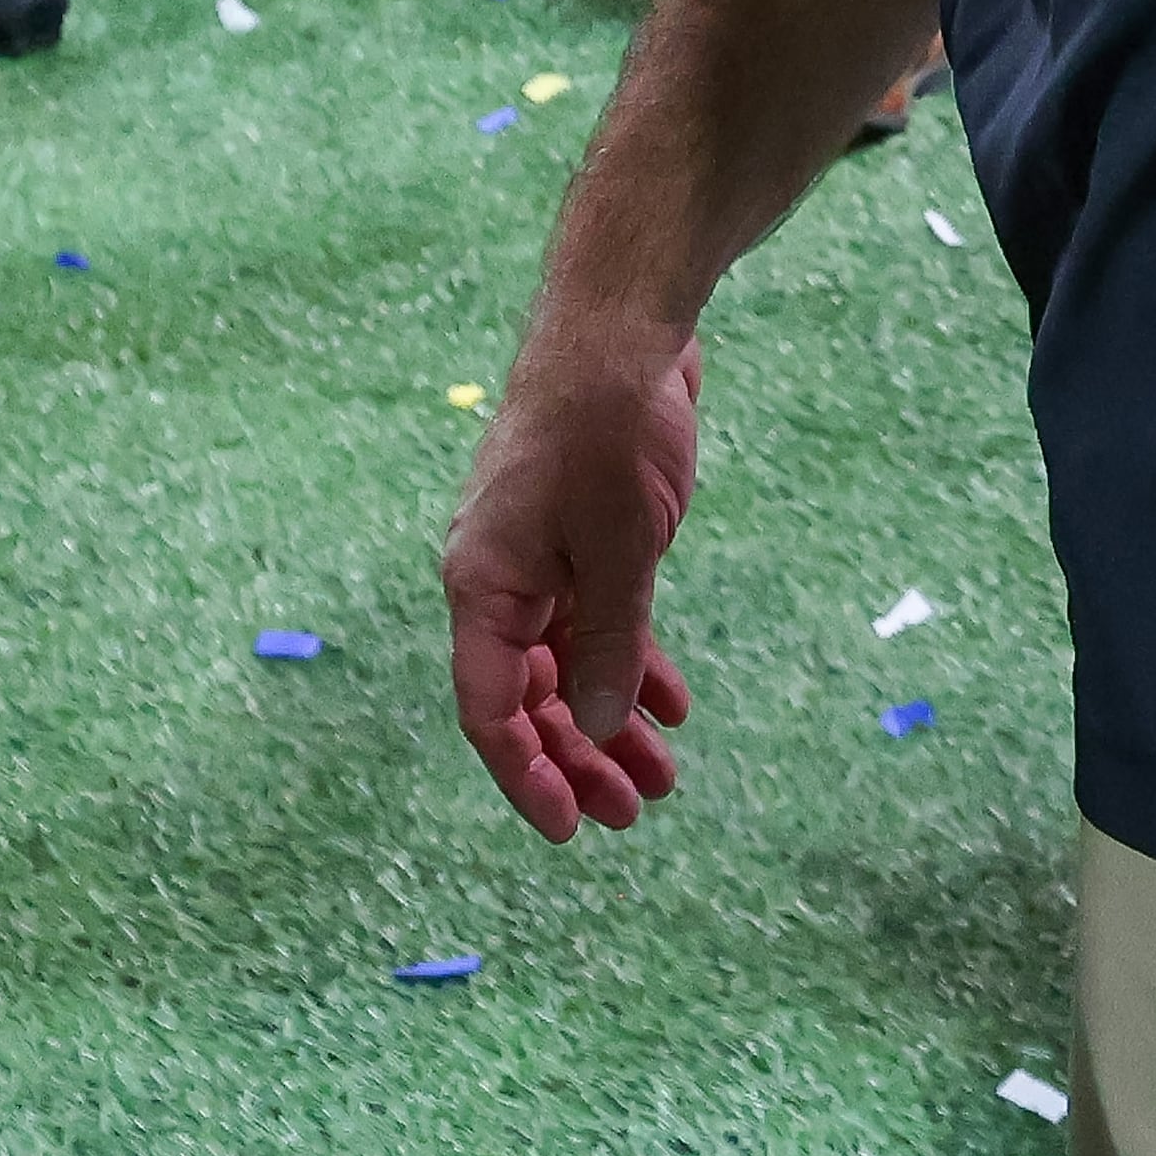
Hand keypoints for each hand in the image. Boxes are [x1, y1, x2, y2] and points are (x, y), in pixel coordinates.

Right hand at [442, 324, 700, 838]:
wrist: (622, 325)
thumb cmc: (607, 425)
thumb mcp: (620, 545)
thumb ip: (611, 640)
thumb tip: (600, 731)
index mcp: (484, 587)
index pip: (492, 710)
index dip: (526, 776)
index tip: (568, 830)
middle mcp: (501, 581)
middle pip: (534, 697)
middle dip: (580, 759)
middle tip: (636, 812)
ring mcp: (542, 558)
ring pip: (571, 663)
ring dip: (612, 718)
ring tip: (663, 776)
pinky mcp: (583, 536)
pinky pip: (599, 619)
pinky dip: (631, 659)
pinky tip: (671, 701)